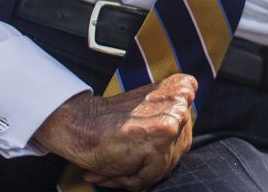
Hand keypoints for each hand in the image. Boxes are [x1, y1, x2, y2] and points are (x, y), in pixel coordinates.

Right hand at [34, 75, 195, 189]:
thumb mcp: (147, 108)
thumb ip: (169, 115)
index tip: (140, 143)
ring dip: (142, 171)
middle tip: (128, 155)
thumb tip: (182, 135)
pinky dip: (133, 179)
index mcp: (180, 90)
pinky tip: (117, 167)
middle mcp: (180, 101)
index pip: (186, 130)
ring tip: (120, 161)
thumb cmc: (110, 122)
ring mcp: (172, 119)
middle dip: (154, 160)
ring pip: (168, 163)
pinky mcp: (161, 136)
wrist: (81, 126)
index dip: (163, 144)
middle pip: (180, 148)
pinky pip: (154, 174)